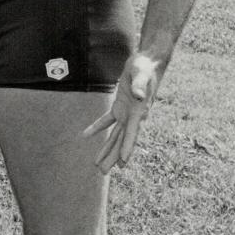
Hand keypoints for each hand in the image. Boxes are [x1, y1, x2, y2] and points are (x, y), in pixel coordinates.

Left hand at [83, 53, 162, 173]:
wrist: (148, 61)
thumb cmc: (145, 67)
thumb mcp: (141, 74)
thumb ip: (140, 85)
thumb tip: (139, 96)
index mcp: (139, 112)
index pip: (132, 133)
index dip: (127, 148)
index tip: (123, 163)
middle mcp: (133, 116)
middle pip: (122, 141)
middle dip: (113, 157)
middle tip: (103, 172)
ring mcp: (127, 112)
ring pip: (115, 135)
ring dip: (107, 149)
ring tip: (98, 164)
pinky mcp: (120, 106)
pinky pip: (107, 120)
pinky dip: (97, 128)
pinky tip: (86, 136)